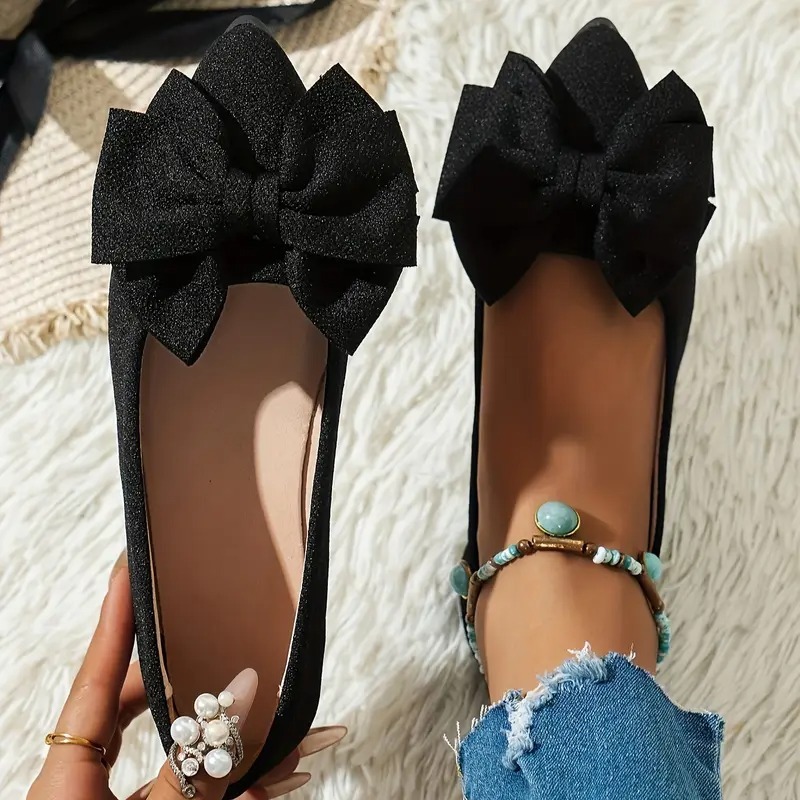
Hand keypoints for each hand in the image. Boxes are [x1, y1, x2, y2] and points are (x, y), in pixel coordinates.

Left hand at [28, 559, 344, 799]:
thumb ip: (194, 768)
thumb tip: (240, 693)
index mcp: (66, 774)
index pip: (95, 676)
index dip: (115, 616)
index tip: (131, 562)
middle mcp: (94, 787)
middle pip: (155, 714)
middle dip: (212, 687)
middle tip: (245, 646)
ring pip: (195, 766)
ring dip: (253, 752)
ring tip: (310, 731)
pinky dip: (247, 792)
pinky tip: (287, 781)